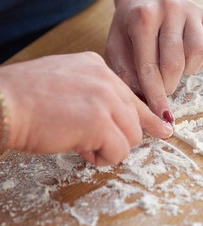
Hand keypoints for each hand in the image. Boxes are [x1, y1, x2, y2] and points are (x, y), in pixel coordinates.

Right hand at [0, 52, 172, 165]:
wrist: (3, 102)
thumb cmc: (26, 98)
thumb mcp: (67, 84)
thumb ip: (94, 97)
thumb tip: (110, 122)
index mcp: (98, 67)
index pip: (132, 95)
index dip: (148, 116)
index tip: (163, 126)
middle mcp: (106, 79)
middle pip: (135, 120)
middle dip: (119, 137)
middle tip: (95, 142)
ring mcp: (104, 99)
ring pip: (131, 137)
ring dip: (110, 148)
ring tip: (85, 145)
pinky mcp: (99, 122)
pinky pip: (118, 151)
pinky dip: (102, 157)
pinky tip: (82, 149)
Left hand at [106, 0, 202, 121]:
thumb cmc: (130, 24)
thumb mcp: (116, 45)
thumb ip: (126, 73)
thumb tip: (144, 103)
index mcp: (142, 17)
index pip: (149, 65)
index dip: (156, 95)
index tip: (161, 116)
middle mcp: (169, 9)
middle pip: (174, 62)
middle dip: (169, 85)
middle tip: (163, 88)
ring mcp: (191, 9)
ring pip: (198, 54)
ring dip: (187, 71)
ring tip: (174, 67)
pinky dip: (202, 62)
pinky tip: (187, 58)